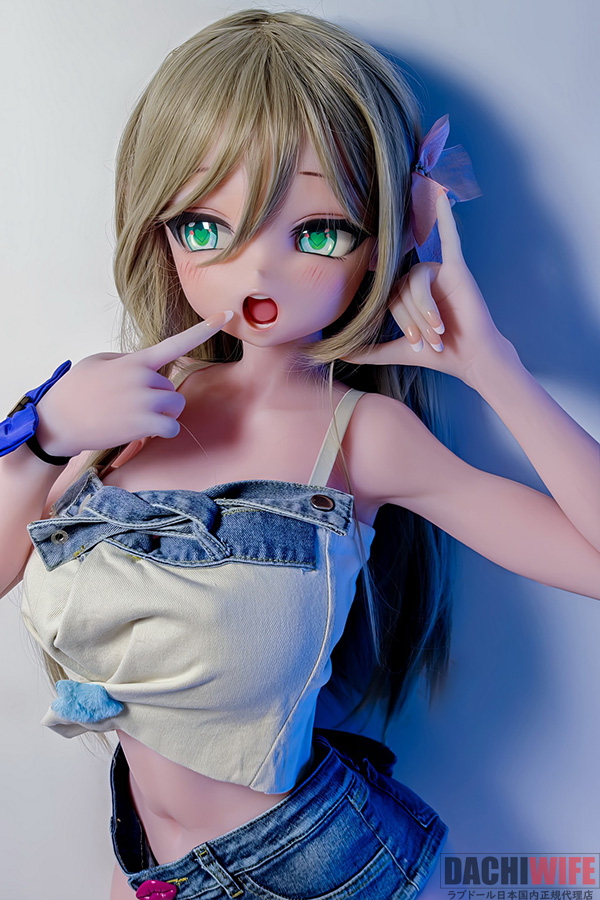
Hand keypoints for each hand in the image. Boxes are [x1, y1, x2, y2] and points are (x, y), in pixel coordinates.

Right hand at [34, 311, 232, 456]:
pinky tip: (142, 433)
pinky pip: (171, 428)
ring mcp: (143, 401)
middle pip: (172, 388)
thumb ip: (127, 360)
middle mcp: (143, 378)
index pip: (176, 343)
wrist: (55, 422)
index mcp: (135, 360)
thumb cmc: (75, 391)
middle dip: (158, 399)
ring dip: (161, 415)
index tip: (227, 317)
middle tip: (129, 406)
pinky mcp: (142, 424)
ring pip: (175, 406)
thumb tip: (148, 366)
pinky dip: (161, 432)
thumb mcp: (98, 363)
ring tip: (135, 418)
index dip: (204, 330)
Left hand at [342, 190, 511, 385]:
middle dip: (417, 320)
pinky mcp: (457, 268)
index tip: (418, 342)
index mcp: (404, 292)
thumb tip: (338, 355)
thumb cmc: (439, 353)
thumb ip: (368, 351)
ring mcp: (438, 271)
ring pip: (417, 283)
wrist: (471, 358)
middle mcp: (419, 278)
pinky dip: (444, 220)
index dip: (404, 322)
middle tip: (433, 339)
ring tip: (440, 329)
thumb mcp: (397, 351)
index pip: (390, 299)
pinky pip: (449, 240)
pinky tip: (441, 199)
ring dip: (426, 310)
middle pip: (402, 290)